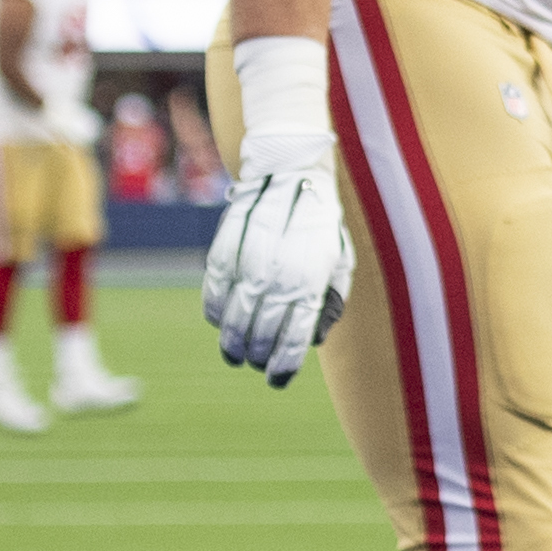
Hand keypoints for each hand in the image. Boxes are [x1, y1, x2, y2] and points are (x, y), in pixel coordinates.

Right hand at [200, 34, 348, 386]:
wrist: (292, 171)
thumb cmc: (319, 224)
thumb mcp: (338, 261)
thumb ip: (328, 301)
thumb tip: (312, 339)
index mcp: (311, 281)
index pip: (293, 338)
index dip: (283, 365)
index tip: (277, 378)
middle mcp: (279, 275)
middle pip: (260, 333)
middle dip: (256, 356)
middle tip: (255, 363)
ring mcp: (249, 262)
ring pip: (233, 318)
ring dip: (232, 342)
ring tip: (234, 353)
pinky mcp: (225, 249)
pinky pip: (214, 291)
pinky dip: (214, 311)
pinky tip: (220, 319)